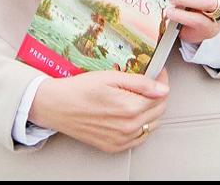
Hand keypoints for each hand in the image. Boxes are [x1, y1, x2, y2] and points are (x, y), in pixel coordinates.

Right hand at [29, 67, 169, 152]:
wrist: (57, 106)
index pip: (161, 96)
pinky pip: (139, 138)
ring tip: (138, 97)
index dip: (161, 81)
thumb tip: (163, 88)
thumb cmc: (80, 89)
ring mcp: (122, 140)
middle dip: (158, 95)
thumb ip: (141, 83)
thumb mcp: (111, 77)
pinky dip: (141, 125)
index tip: (158, 73)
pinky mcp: (114, 147)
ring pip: (151, 125)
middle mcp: (128, 127)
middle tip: (148, 83)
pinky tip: (130, 113)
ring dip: (150, 110)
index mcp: (130, 108)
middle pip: (159, 111)